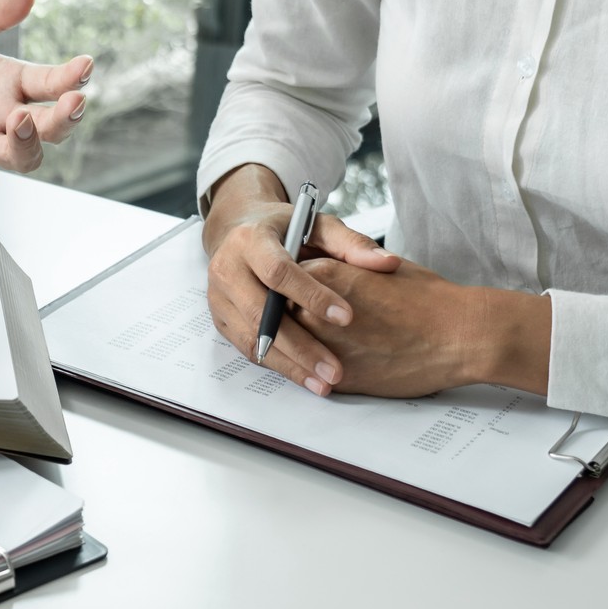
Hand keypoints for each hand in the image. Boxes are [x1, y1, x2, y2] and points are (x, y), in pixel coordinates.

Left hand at [0, 0, 91, 182]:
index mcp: (9, 83)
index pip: (50, 83)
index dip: (71, 77)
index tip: (84, 65)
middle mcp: (0, 116)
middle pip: (49, 130)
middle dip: (65, 119)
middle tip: (73, 103)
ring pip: (20, 157)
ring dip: (26, 143)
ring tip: (20, 120)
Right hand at [203, 164, 399, 393]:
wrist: (239, 231)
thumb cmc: (285, 230)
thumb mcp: (318, 226)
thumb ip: (352, 244)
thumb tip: (388, 263)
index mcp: (250, 240)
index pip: (279, 272)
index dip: (312, 296)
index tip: (347, 318)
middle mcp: (227, 269)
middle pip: (262, 314)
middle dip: (301, 345)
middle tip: (336, 370)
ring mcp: (219, 298)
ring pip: (252, 339)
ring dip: (289, 364)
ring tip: (324, 382)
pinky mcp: (221, 320)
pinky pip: (247, 348)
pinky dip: (277, 365)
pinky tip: (305, 378)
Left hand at [296, 259, 552, 396]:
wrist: (457, 333)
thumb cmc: (426, 298)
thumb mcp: (373, 269)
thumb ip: (338, 272)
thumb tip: (319, 279)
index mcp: (321, 274)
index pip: (283, 282)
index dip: (287, 292)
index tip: (291, 299)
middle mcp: (311, 309)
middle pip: (277, 316)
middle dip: (282, 322)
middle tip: (292, 327)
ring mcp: (320, 345)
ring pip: (290, 349)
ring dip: (294, 351)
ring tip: (307, 350)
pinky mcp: (336, 376)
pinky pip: (311, 375)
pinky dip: (313, 374)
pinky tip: (326, 369)